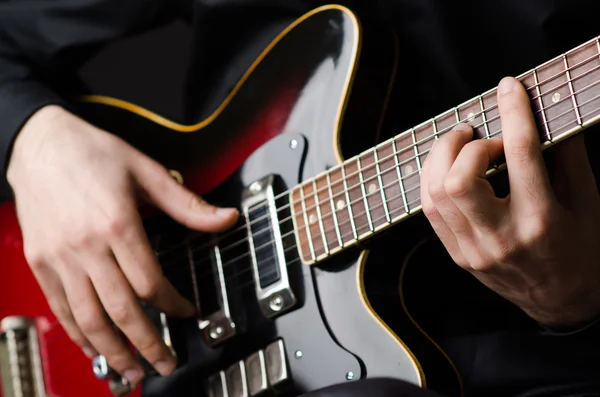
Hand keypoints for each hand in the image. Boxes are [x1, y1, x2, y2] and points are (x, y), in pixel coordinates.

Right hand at [7, 106, 238, 383]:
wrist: (40, 143)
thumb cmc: (94, 154)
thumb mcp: (148, 172)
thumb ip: (188, 204)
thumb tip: (226, 218)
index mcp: (117, 223)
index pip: (150, 282)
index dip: (173, 304)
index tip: (187, 312)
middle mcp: (86, 245)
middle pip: (122, 309)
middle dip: (148, 343)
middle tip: (165, 363)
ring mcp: (59, 257)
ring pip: (89, 317)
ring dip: (114, 350)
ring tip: (133, 371)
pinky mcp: (41, 262)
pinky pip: (61, 308)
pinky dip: (80, 334)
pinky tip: (95, 348)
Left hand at [420, 77, 599, 327]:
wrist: (563, 302)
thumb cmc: (580, 248)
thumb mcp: (587, 200)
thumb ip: (566, 155)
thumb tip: (545, 112)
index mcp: (542, 220)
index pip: (520, 154)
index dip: (513, 112)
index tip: (509, 87)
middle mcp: (501, 237)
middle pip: (459, 178)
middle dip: (465, 144)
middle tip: (481, 136)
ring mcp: (473, 250)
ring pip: (435, 193)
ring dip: (442, 158)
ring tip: (462, 146)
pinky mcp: (458, 255)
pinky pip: (430, 210)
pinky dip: (434, 180)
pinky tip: (449, 168)